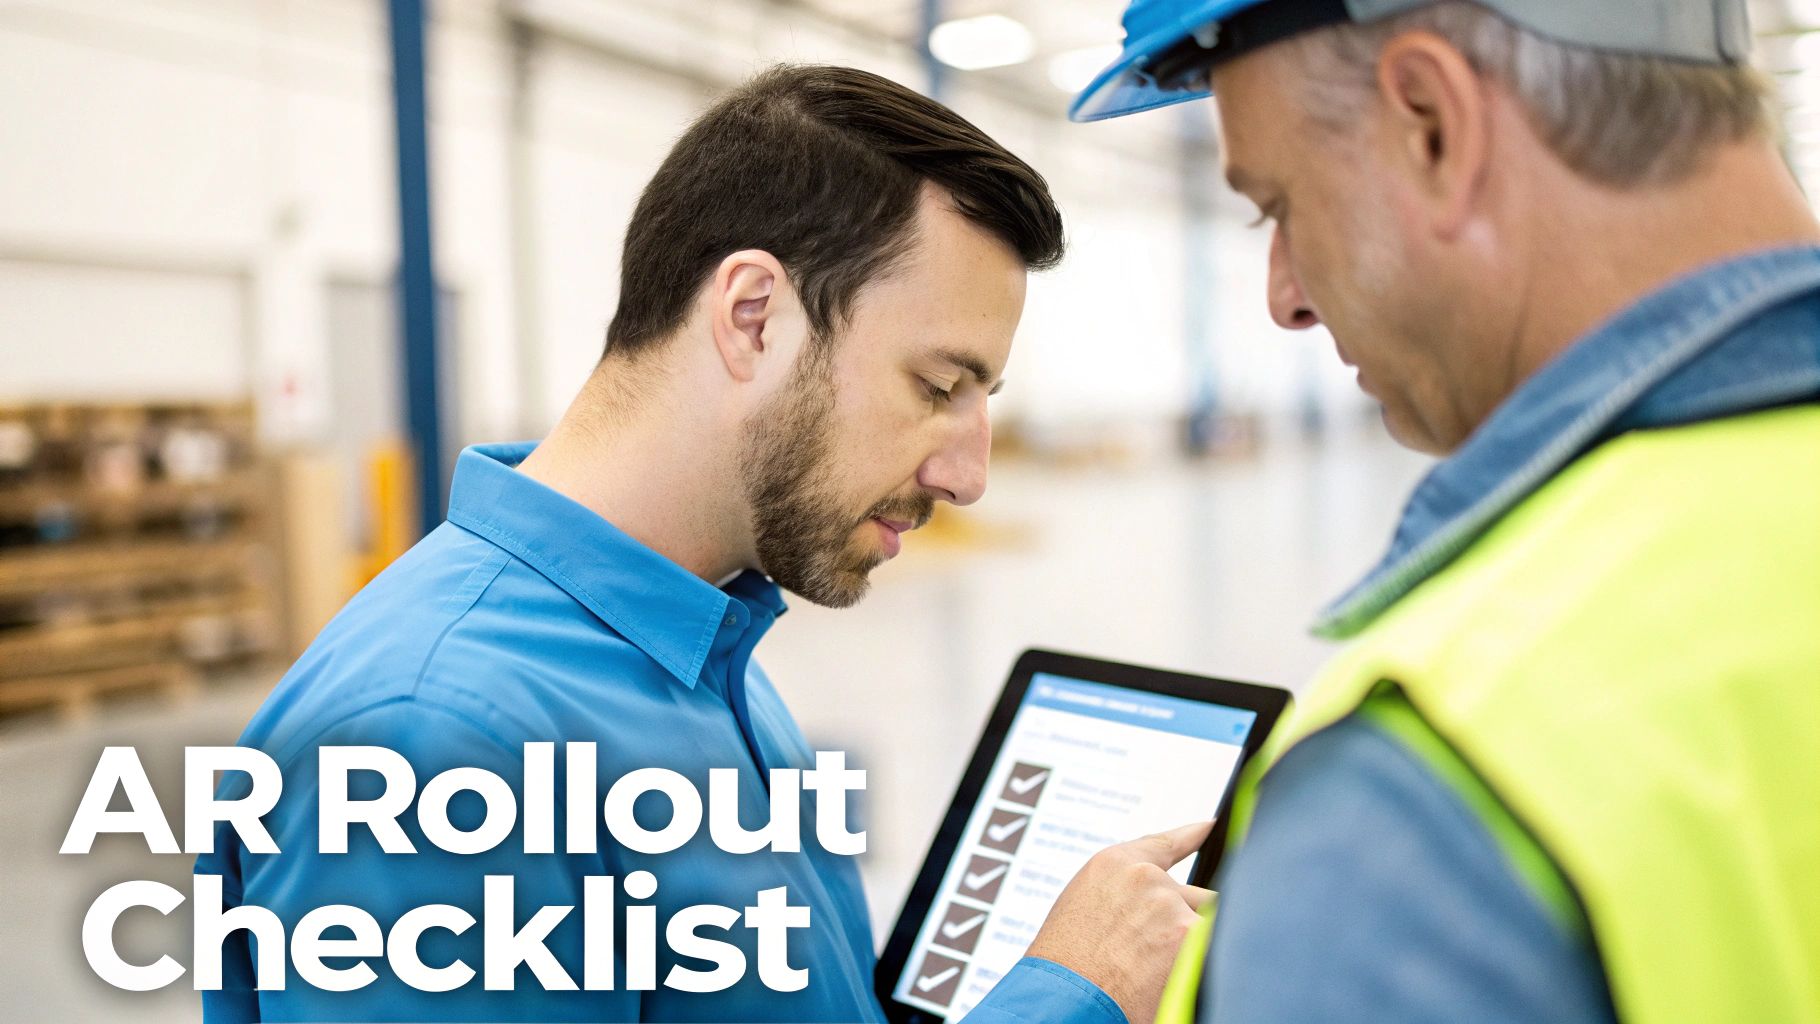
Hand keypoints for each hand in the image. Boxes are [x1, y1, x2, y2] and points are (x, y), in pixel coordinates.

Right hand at [1025, 821, 1214, 1023]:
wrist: (1062, 998)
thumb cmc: (1063, 965)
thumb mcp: (1081, 912)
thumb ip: (1124, 899)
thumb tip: (1155, 910)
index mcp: (1114, 865)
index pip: (1164, 844)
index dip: (1191, 835)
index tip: (1207, 827)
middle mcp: (1145, 878)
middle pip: (1194, 895)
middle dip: (1185, 922)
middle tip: (1160, 954)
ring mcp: (1170, 905)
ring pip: (1207, 923)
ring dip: (1193, 945)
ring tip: (1159, 972)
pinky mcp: (1190, 937)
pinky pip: (1214, 947)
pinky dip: (1203, 965)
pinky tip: (1176, 979)